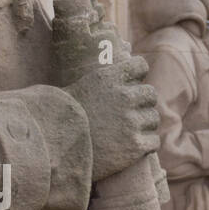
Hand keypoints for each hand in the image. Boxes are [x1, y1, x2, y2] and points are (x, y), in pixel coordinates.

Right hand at [67, 56, 159, 181]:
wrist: (54, 150)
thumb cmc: (64, 119)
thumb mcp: (81, 88)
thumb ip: (104, 79)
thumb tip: (124, 59)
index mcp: (109, 78)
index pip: (140, 66)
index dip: (137, 76)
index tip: (130, 85)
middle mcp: (123, 97)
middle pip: (151, 94)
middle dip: (142, 104)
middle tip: (128, 115)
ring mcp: (131, 122)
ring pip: (153, 119)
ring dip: (143, 126)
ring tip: (126, 133)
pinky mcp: (135, 146)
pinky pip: (154, 142)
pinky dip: (145, 145)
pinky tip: (131, 147)